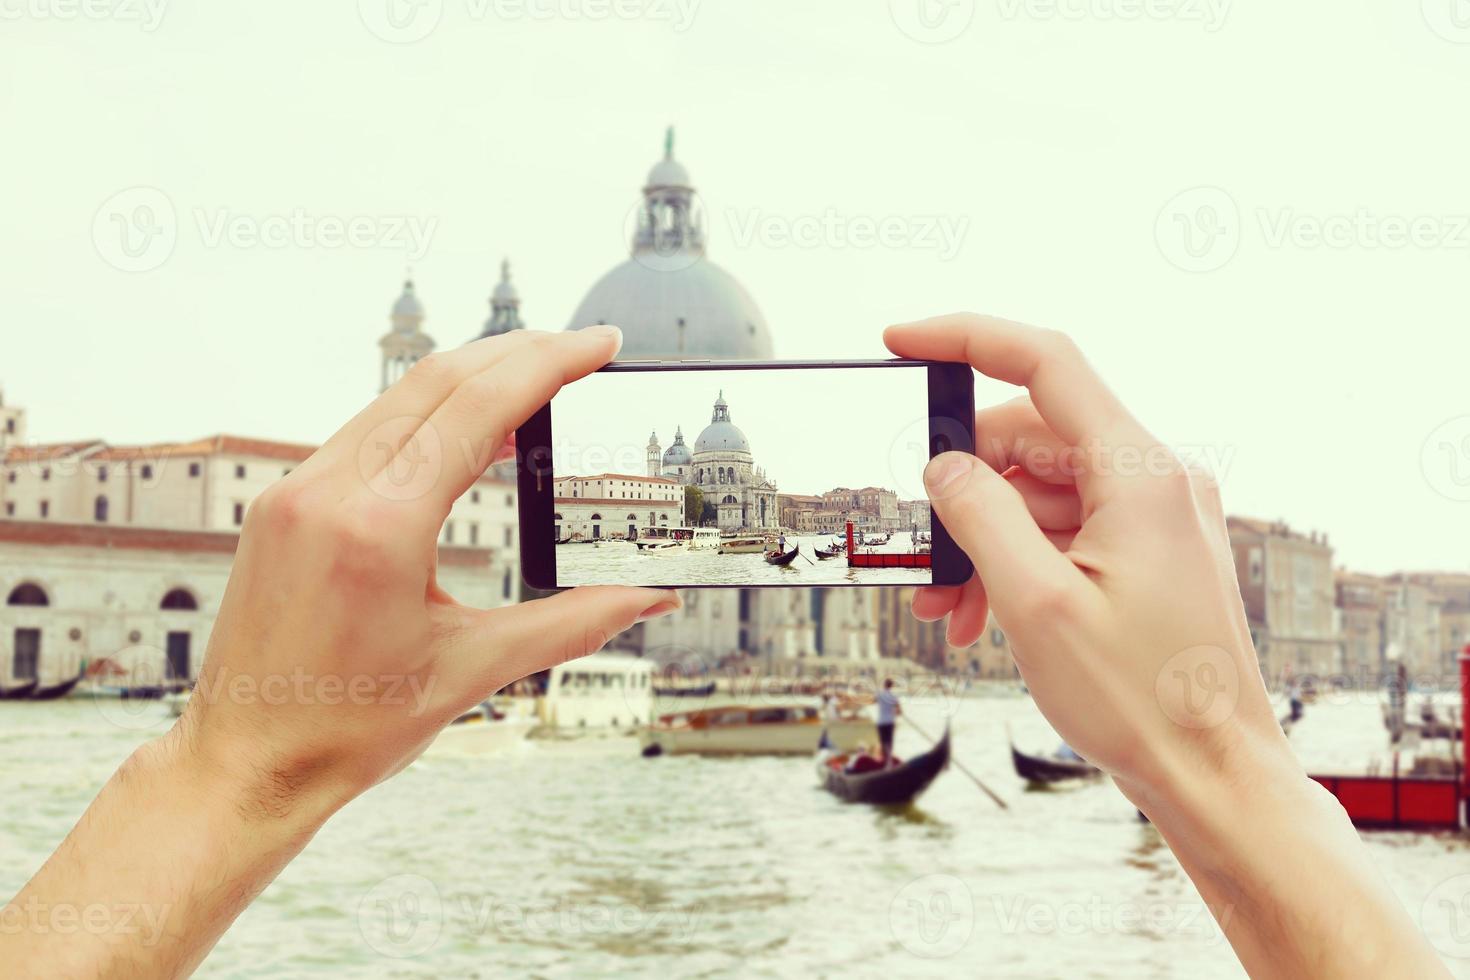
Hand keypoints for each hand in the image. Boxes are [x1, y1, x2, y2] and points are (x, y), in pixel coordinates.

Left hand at [181, 326, 679, 815]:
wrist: (246, 762)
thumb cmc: (350, 727)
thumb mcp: (473, 670)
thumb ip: (574, 623)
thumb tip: (653, 596)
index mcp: (378, 528)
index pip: (477, 409)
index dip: (549, 365)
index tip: (600, 344)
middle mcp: (327, 492)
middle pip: (438, 382)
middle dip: (518, 351)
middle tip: (583, 347)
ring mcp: (296, 491)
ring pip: (398, 398)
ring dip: (472, 376)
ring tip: (538, 377)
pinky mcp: (283, 503)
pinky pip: (365, 431)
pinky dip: (426, 414)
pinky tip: (467, 427)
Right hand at [887, 313, 1447, 978]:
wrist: (1213, 775)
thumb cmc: (1144, 700)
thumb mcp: (1036, 604)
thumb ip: (980, 517)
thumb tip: (943, 466)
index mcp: (1142, 475)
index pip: (1046, 363)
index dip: (966, 338)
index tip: (902, 340)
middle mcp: (1158, 481)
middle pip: (1032, 436)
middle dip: (963, 486)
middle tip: (919, 548)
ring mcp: (1158, 516)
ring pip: (1042, 490)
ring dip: (984, 537)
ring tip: (944, 606)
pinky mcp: (1151, 550)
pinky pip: (1066, 527)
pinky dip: (1017, 558)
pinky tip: (979, 611)